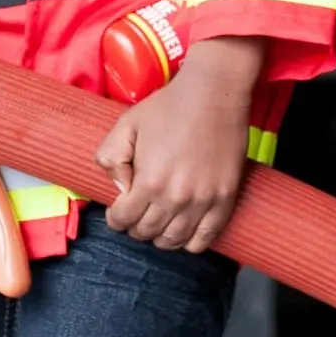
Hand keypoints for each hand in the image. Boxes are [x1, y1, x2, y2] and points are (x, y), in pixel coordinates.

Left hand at [95, 35, 266, 254]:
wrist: (215, 94)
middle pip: (147, 232)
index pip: (123, 220)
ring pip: (174, 240)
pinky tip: (183, 233)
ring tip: (157, 224)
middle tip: (136, 216)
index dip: (115, 219)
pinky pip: (206, 238)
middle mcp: (175, 198)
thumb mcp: (127, 124)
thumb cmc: (169, 106)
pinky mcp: (225, 199)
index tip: (117, 212)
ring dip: (160, 237)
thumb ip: (111, 157)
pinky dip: (191, 242)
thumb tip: (120, 187)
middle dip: (136, 227)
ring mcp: (203, 201)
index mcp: (149, 181)